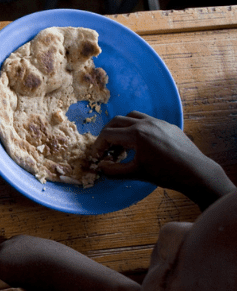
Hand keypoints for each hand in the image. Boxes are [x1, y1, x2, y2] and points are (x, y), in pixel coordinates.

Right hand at [93, 111, 234, 207]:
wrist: (194, 171)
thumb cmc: (164, 173)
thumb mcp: (135, 173)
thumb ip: (114, 170)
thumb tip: (100, 167)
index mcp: (136, 134)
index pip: (108, 134)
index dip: (98, 145)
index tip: (96, 155)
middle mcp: (145, 123)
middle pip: (117, 121)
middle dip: (107, 133)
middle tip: (105, 147)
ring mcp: (158, 122)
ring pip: (132, 116)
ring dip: (121, 126)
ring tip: (121, 141)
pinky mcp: (167, 125)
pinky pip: (146, 120)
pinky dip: (136, 127)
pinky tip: (140, 142)